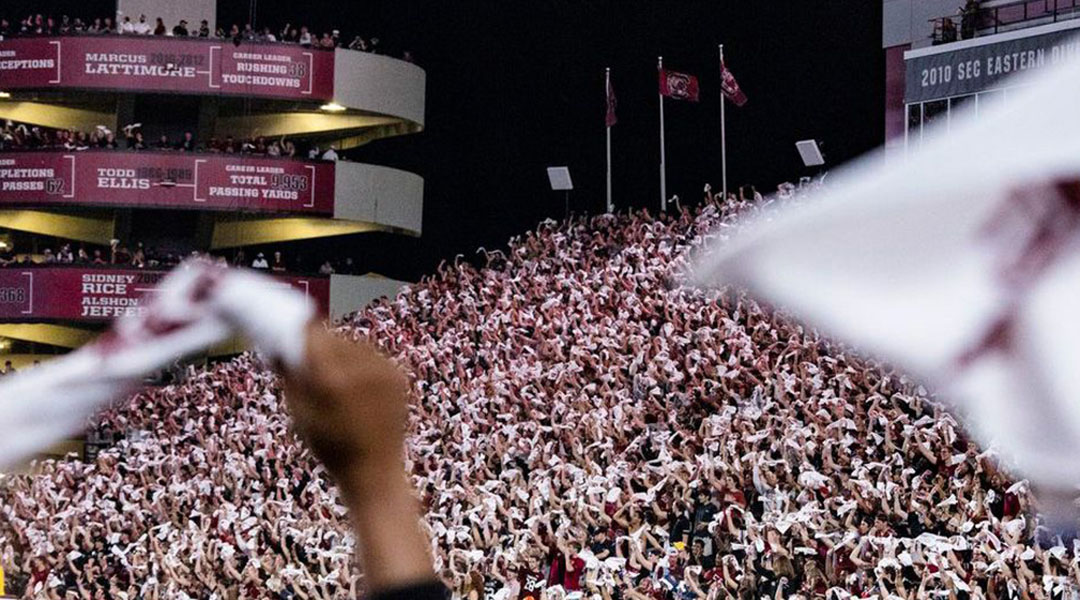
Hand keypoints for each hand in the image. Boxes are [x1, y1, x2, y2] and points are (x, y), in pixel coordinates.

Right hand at [283, 323, 409, 482]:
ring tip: (335, 380)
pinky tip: (355, 386)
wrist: (376, 472)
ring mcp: (383, 371)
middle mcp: (360, 369)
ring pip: (353, 345)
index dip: (300, 331)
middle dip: (320, 345)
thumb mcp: (301, 416)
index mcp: (332, 379)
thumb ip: (289, 377)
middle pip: (333, 337)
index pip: (312, 334)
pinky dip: (360, 364)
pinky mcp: (397, 376)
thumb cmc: (333, 450)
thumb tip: (276, 348)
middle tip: (310, 360)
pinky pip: (372, 357)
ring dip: (341, 353)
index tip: (291, 332)